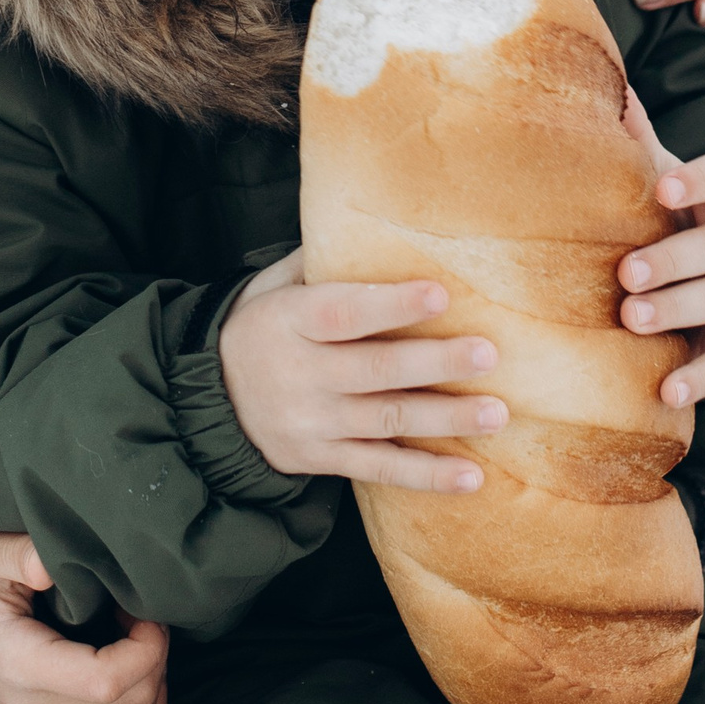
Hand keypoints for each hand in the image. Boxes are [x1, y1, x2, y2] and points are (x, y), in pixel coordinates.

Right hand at [0, 531, 168, 703]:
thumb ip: (19, 554)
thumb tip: (50, 566)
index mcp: (22, 667)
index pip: (107, 682)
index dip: (145, 648)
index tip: (140, 609)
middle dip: (155, 657)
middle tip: (140, 614)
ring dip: (152, 682)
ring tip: (135, 637)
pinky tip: (129, 664)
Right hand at [218, 250, 498, 493]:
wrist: (207, 400)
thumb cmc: (259, 326)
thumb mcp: (272, 285)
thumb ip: (321, 263)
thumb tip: (381, 227)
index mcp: (289, 321)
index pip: (342, 312)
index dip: (391, 305)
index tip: (440, 294)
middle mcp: (300, 373)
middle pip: (375, 369)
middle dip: (435, 363)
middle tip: (487, 354)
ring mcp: (311, 422)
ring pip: (385, 419)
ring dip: (445, 418)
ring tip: (496, 413)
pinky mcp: (321, 458)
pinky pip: (379, 468)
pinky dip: (426, 476)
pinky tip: (470, 476)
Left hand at [617, 152, 704, 406]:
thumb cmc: (675, 220)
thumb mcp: (661, 183)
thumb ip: (640, 146)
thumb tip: (612, 90)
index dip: (698, 180)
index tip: (663, 187)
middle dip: (678, 259)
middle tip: (627, 273)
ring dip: (684, 309)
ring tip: (633, 319)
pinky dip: (703, 377)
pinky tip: (668, 391)